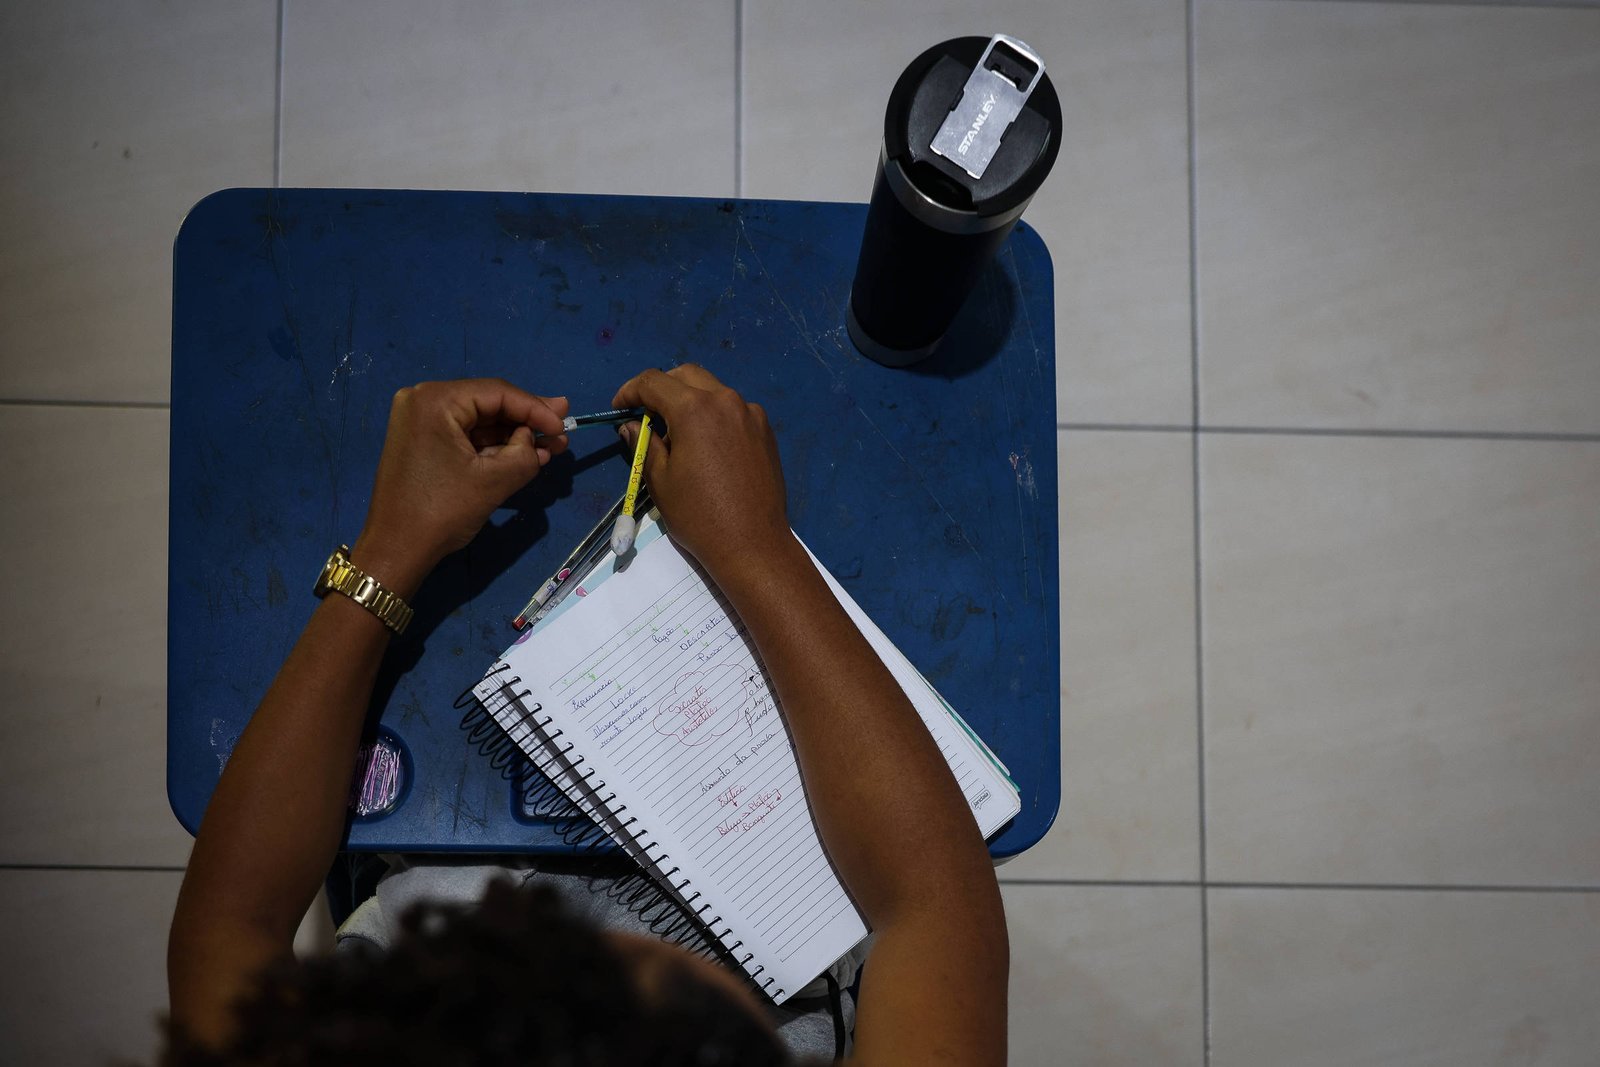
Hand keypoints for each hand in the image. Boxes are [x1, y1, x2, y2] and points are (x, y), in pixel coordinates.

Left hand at [352, 379, 568, 596]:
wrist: (396, 550)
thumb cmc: (442, 511)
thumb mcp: (493, 481)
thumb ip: (526, 453)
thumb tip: (540, 440)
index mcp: (435, 400)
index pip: (497, 393)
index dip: (536, 408)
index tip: (565, 424)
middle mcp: (423, 401)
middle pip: (488, 404)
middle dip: (527, 420)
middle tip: (563, 428)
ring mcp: (420, 422)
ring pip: (479, 422)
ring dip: (514, 436)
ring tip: (551, 447)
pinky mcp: (423, 443)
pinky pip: (466, 437)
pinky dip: (494, 447)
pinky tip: (525, 455)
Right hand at [612, 365, 787, 578]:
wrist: (753, 544)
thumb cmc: (699, 516)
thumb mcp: (660, 481)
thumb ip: (644, 444)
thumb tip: (632, 426)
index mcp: (695, 409)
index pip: (654, 382)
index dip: (630, 390)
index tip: (619, 407)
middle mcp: (726, 401)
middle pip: (686, 376)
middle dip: (661, 388)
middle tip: (646, 414)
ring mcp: (751, 414)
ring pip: (713, 390)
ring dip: (689, 400)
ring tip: (676, 433)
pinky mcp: (765, 431)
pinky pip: (733, 410)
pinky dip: (713, 415)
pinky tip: (706, 445)